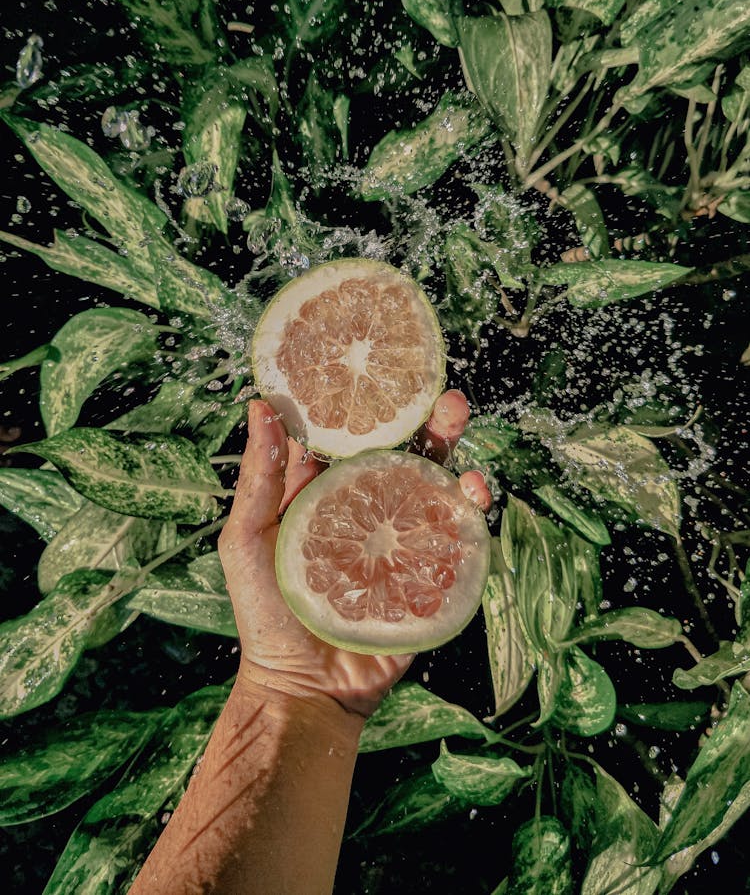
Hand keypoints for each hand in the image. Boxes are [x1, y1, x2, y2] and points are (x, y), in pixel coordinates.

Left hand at [218, 391, 489, 717]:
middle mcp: (369, 511)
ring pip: (435, 488)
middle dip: (428, 424)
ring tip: (462, 429)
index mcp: (325, 494)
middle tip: (444, 398)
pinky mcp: (426, 576)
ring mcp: (402, 542)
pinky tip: (472, 492)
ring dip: (454, 455)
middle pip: (404, 456)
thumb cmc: (266, 613)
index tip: (383, 371)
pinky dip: (469, 510)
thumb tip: (258, 405)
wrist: (304, 687)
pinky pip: (455, 538)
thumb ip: (258, 477)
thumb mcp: (248, 537)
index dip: (369, 405)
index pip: (352, 440)